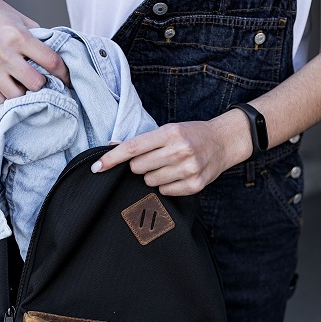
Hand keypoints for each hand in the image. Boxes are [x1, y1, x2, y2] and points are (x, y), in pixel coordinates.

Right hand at [0, 0, 69, 102]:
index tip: (65, 78)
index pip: (50, 62)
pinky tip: (11, 89)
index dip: (63, 73)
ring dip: (25, 94)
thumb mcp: (21, 20)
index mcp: (17, 36)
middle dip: (43, 85)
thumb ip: (39, 39)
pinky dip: (7, 97)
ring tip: (26, 87)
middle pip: (35, 84)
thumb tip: (56, 58)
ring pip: (16, 96)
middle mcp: (2, 53)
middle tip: (44, 82)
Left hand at [91, 113, 252, 195]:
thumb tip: (111, 146)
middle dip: (139, 166)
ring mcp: (188, 168)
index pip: (133, 147)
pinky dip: (166, 186)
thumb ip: (141, 140)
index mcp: (170, 133)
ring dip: (153, 176)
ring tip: (168, 167)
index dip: (112, 158)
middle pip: (138, 168)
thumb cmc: (191, 135)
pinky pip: (165, 192)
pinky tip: (177, 176)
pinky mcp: (194, 185)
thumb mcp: (168, 130)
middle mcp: (179, 150)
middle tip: (155, 159)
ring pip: (150, 182)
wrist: (224, 142)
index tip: (96, 167)